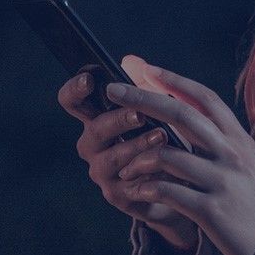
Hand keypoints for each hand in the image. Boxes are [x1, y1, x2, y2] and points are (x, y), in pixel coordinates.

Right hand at [57, 59, 198, 250]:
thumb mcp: (158, 107)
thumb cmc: (165, 136)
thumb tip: (130, 60)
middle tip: (140, 114)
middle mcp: (94, 144)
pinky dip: (147, 173)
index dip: (75, 89)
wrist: (182, 180)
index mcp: (98, 116)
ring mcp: (103, 171)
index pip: (73, 100)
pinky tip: (166, 168)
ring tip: (162, 136)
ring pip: (112, 157)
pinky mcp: (118, 195)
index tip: (91, 80)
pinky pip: (128, 185)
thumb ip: (143, 84)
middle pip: (94, 128)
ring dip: (137, 145)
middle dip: (116, 120)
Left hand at [106, 56, 254, 254]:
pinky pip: (167, 192)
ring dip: (138, 159)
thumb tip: (190, 114)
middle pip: (180, 113)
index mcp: (239, 138)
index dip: (173, 80)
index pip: (204, 97)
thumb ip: (223, 140)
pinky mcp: (211, 210)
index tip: (146, 68)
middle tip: (114, 90)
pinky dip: (147, 190)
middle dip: (143, 98)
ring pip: (167, 155)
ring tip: (124, 169)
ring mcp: (221, 180)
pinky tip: (138, 193)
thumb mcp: (248, 161)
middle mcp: (231, 153)